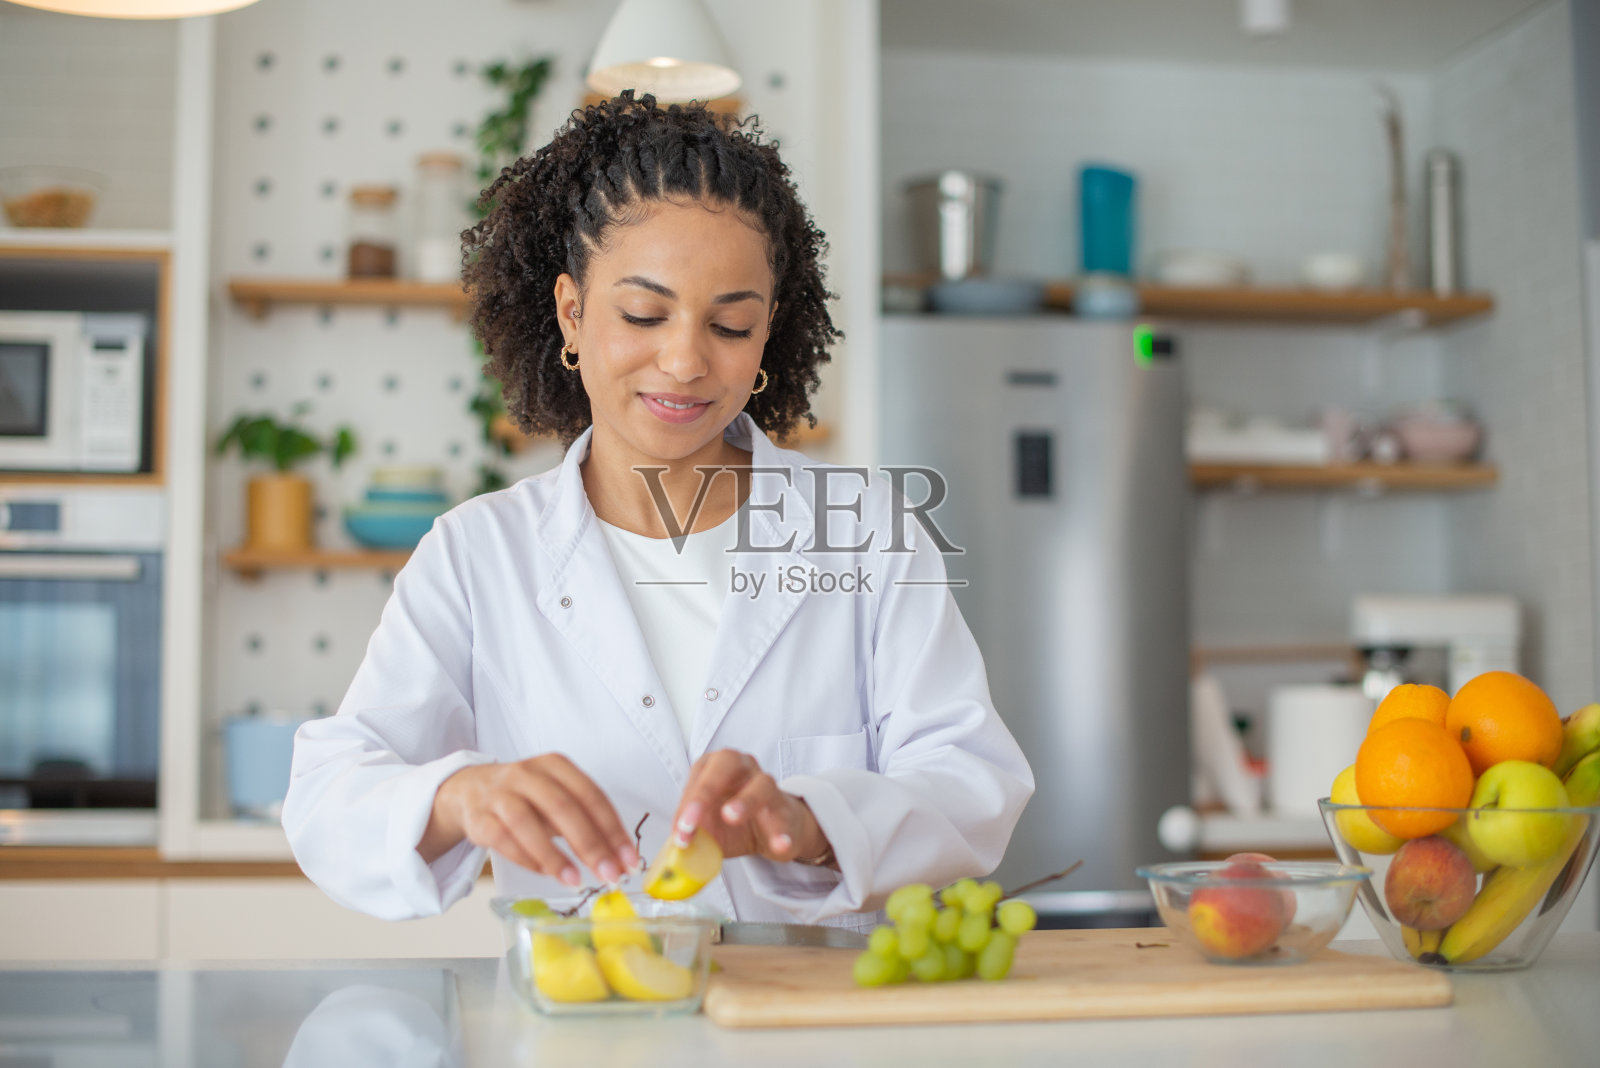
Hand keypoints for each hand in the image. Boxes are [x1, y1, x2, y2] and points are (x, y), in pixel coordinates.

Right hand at [419, 755, 641, 886]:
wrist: (468, 789)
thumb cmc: (524, 797)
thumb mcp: (556, 797)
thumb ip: (585, 822)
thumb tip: (618, 858)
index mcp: (555, 765)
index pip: (592, 796)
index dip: (613, 830)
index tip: (628, 860)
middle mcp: (528, 774)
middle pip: (563, 807)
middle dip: (591, 845)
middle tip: (609, 875)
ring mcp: (500, 793)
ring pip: (528, 823)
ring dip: (555, 856)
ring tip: (576, 881)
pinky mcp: (478, 816)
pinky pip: (503, 839)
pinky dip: (526, 859)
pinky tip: (545, 873)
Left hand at [672, 749, 832, 865]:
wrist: (773, 832)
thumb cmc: (732, 821)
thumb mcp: (707, 826)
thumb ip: (691, 834)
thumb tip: (674, 850)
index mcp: (716, 767)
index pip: (699, 774)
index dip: (688, 801)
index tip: (680, 830)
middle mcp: (743, 768)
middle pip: (727, 762)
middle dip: (706, 789)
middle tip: (693, 820)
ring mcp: (768, 786)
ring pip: (762, 783)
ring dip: (745, 800)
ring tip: (732, 817)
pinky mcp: (787, 811)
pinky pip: (786, 817)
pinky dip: (782, 832)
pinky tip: (779, 844)